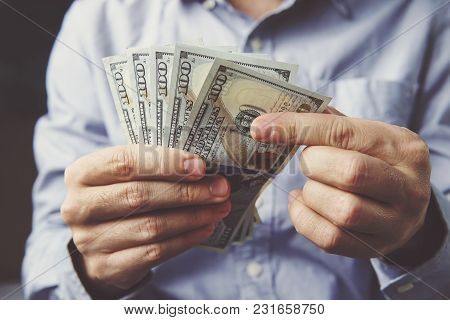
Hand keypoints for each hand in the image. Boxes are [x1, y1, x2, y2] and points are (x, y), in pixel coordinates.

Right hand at [61, 145, 230, 293]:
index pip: (126, 162)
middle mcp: (79, 206)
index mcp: (82, 173)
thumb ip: (154, 167)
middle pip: (140, 196)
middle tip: (220, 189)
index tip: (201, 166)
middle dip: (187, 191)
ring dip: (193, 216)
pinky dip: (186, 239)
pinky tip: (205, 228)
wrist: (98, 239)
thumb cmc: (118, 196)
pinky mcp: (107, 265)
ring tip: (220, 208)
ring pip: (151, 226)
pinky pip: (155, 252)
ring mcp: (90, 240)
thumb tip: (204, 168)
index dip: (166, 162)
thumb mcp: (125, 175)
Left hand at [251, 109, 430, 257]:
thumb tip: (272, 121)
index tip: (261, 127)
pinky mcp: (374, 247)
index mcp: (403, 148)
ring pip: (343, 211)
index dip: (298, 128)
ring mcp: (394, 223)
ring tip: (312, 185)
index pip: (344, 132)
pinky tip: (303, 203)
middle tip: (309, 162)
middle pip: (350, 173)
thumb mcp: (366, 136)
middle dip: (314, 164)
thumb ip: (328, 124)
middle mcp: (407, 187)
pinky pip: (330, 238)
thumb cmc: (376, 162)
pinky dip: (304, 218)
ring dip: (312, 194)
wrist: (406, 206)